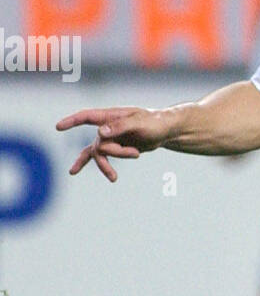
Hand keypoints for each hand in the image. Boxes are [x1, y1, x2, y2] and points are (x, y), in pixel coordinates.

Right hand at [56, 106, 170, 181]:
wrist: (164, 130)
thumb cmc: (154, 123)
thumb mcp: (139, 123)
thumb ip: (119, 127)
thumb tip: (99, 133)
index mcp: (111, 116)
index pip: (87, 117)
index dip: (72, 121)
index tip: (58, 127)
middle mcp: (107, 126)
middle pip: (99, 144)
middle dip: (116, 153)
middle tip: (136, 154)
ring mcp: (110, 137)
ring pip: (100, 154)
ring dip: (109, 165)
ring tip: (114, 179)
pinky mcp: (115, 147)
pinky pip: (101, 157)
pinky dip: (98, 166)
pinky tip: (74, 172)